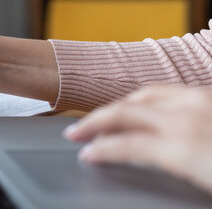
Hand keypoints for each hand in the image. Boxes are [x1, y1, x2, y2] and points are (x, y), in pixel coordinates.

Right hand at [64, 85, 211, 193]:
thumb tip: (140, 164)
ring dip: (119, 106)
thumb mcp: (203, 185)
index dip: (98, 150)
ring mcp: (201, 100)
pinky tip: (147, 106)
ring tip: (107, 118)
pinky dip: (148, 98)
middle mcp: (187, 116)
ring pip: (145, 94)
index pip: (124, 144)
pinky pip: (170, 89)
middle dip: (94, 121)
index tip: (84, 154)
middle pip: (124, 111)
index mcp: (183, 147)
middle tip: (76, 131)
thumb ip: (166, 167)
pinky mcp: (211, 93)